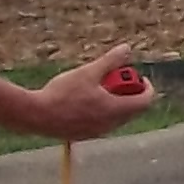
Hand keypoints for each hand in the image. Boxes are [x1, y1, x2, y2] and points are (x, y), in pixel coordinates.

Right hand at [32, 45, 149, 142]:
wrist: (35, 115)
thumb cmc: (62, 93)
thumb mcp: (88, 72)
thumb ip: (110, 61)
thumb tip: (126, 48)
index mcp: (115, 109)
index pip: (145, 101)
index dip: (147, 88)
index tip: (141, 78)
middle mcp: (110, 125)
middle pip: (132, 110)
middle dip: (129, 93)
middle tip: (117, 79)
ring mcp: (97, 132)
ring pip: (117, 118)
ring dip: (116, 102)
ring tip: (99, 87)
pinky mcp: (84, 135)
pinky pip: (103, 123)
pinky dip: (103, 112)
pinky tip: (86, 100)